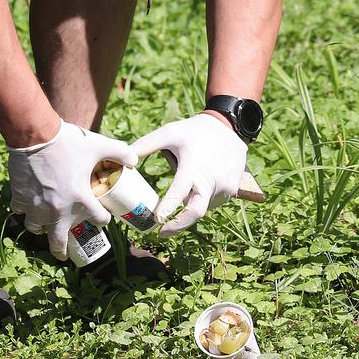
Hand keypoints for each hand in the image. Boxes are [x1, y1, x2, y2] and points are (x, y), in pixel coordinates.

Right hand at [7, 121, 136, 260]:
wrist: (36, 135)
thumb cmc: (69, 141)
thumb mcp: (99, 145)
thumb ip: (120, 152)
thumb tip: (134, 160)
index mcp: (80, 197)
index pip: (97, 218)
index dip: (102, 219)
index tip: (103, 219)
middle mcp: (57, 208)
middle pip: (57, 239)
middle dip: (60, 250)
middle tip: (63, 255)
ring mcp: (36, 205)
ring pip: (36, 227)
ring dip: (41, 229)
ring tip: (43, 227)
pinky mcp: (20, 197)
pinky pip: (20, 211)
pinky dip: (23, 211)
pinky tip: (26, 207)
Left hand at [129, 113, 248, 233]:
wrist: (230, 127)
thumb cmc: (195, 131)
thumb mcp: (170, 132)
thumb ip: (146, 144)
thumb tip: (126, 160)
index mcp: (194, 165)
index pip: (180, 191)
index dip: (169, 207)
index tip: (157, 220)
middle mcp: (211, 179)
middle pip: (196, 211)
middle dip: (178, 225)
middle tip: (162, 232)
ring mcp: (225, 186)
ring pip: (202, 205)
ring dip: (190, 206)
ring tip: (185, 191)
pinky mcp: (232, 189)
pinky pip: (212, 200)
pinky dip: (202, 199)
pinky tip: (200, 185)